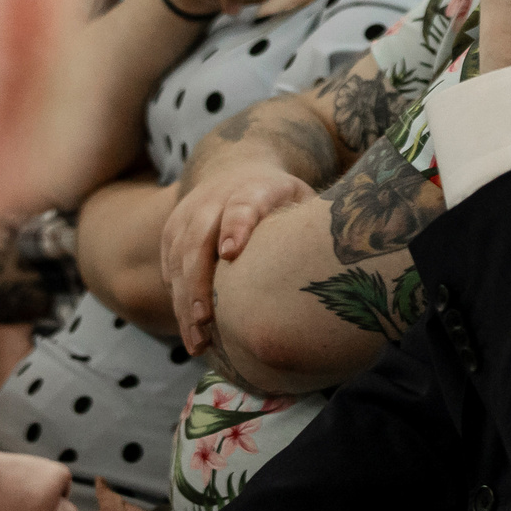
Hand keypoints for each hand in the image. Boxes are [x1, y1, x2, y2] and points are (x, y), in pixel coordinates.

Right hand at [161, 159, 315, 354]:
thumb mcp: (302, 201)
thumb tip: (341, 272)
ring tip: (197, 342)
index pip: (242, 204)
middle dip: (199, 282)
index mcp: (256, 188)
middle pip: (199, 238)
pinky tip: (189, 329)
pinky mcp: (173, 229)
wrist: (239, 168)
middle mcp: (215, 197)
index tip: (231, 253)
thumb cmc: (282, 198)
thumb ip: (311, 229)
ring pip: (178, 256)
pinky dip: (176, 297)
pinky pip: (168, 264)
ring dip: (184, 300)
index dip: (236, 226)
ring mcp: (189, 212)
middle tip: (205, 322)